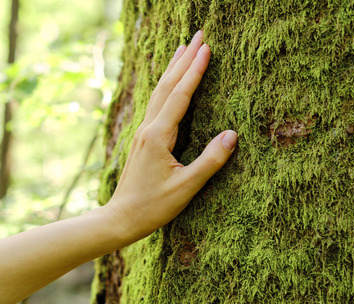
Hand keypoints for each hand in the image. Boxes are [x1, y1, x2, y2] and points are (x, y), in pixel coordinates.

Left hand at [103, 30, 237, 242]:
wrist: (120, 218)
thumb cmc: (153, 207)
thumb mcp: (186, 188)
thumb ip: (210, 161)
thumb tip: (233, 134)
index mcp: (158, 136)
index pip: (180, 95)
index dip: (194, 70)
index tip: (207, 47)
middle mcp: (148, 129)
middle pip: (167, 86)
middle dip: (184, 59)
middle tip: (199, 34)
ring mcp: (142, 133)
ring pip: (159, 92)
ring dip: (173, 68)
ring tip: (183, 47)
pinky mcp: (142, 140)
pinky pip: (156, 105)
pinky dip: (166, 87)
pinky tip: (169, 84)